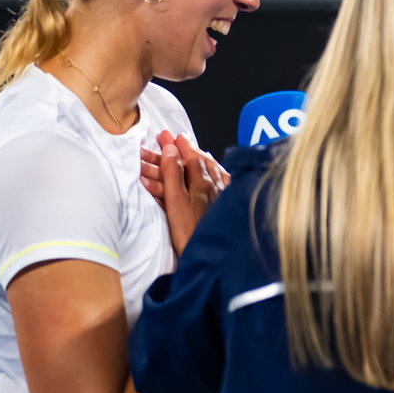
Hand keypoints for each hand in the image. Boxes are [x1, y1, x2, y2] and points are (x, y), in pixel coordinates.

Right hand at [140, 130, 229, 254]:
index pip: (188, 156)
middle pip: (198, 162)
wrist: (209, 258)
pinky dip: (215, 176)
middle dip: (185, 150)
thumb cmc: (190, 233)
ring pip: (211, 172)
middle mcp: (215, 186)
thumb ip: (173, 174)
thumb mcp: (175, 201)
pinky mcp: (226, 209)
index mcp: (202, 182)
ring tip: (196, 153)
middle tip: (174, 139)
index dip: (177, 144)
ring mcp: (222, 197)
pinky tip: (219, 176)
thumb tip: (171, 149)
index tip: (167, 134)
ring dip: (199, 161)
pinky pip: (222, 184)